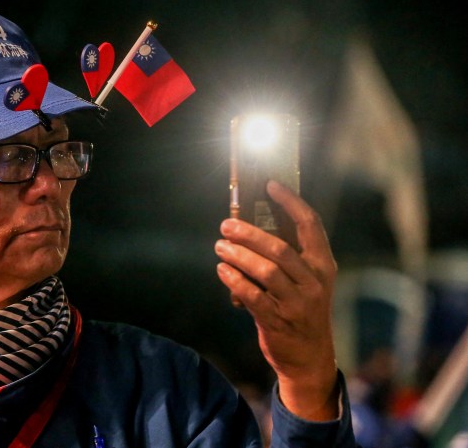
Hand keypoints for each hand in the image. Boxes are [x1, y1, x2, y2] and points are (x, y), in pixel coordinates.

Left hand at [214, 180, 339, 420]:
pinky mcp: (278, 321)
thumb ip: (288, 257)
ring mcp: (297, 303)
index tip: (270, 185)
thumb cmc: (302, 310)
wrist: (310, 357)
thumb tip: (252, 225)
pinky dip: (234, 281)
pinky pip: (252, 296)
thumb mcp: (306, 282)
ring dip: (238, 255)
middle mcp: (314, 282)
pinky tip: (222, 270)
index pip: (310, 225)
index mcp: (323, 266)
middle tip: (226, 224)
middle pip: (280, 248)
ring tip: (220, 246)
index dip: (290, 202)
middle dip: (249, 233)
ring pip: (265, 271)